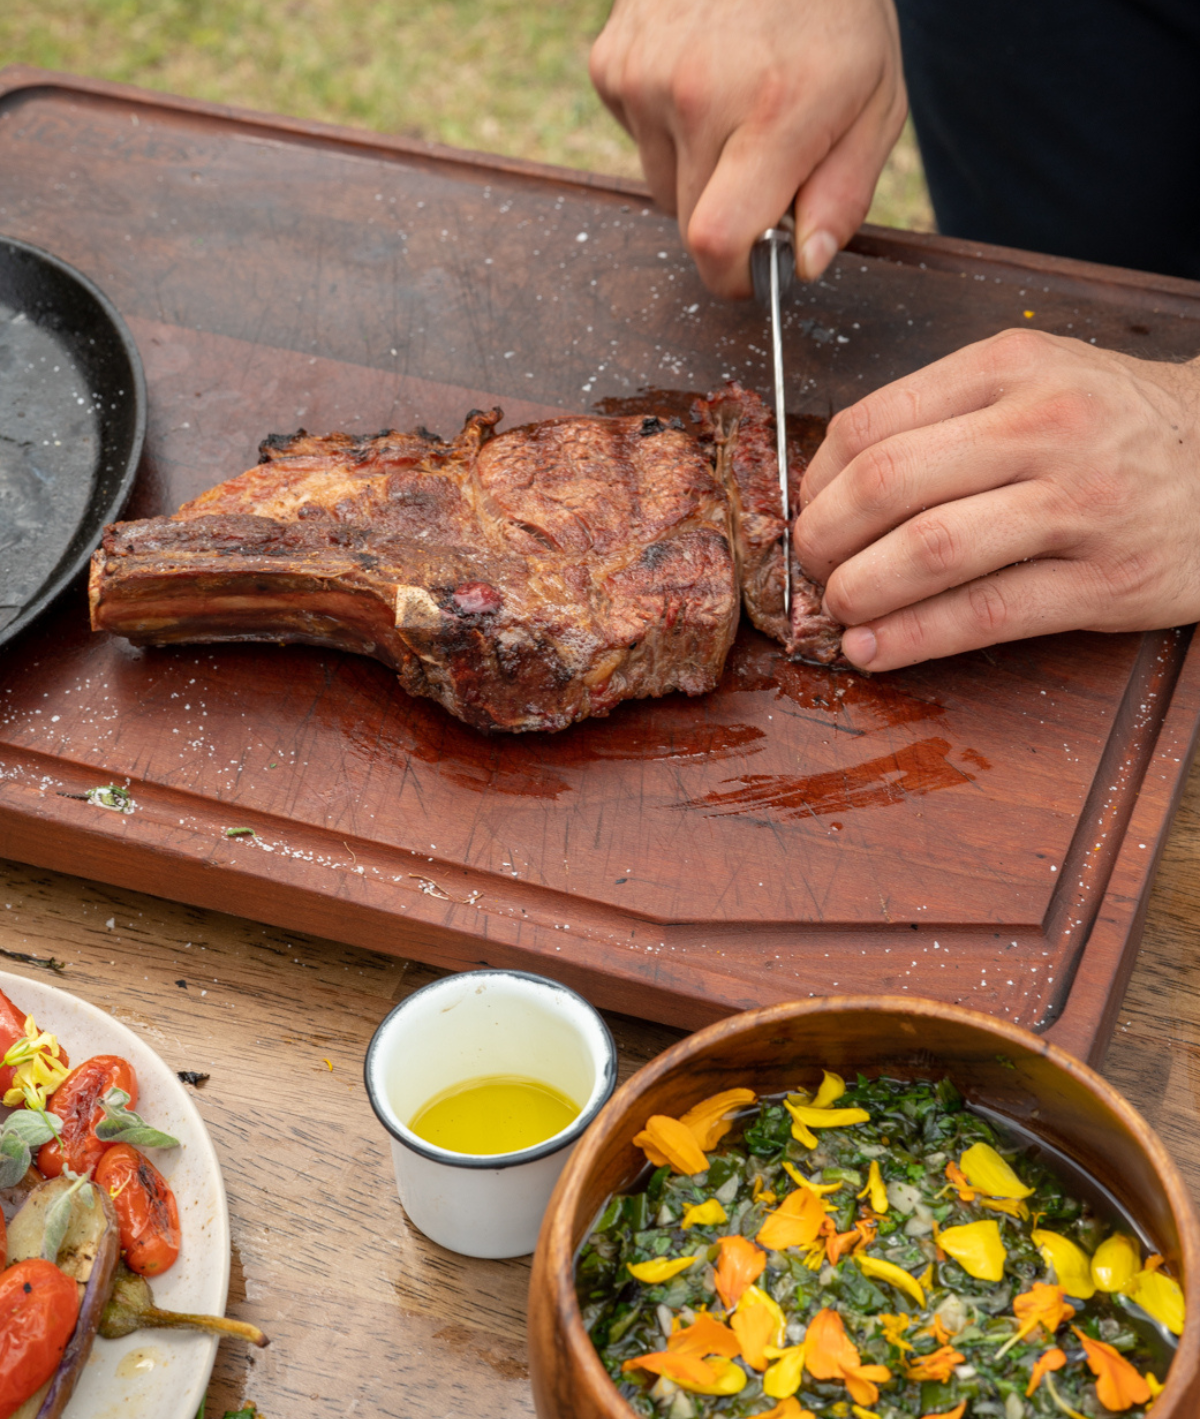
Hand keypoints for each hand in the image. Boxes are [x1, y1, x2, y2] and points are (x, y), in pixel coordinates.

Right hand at [589, 0, 905, 296]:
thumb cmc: (833, 12)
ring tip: (734, 108)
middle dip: (727, 218)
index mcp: (773, 112)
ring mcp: (644, 76)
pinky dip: (667, 129)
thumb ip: (844, 193)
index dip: (731, 276)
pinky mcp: (611, 64)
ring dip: (696, 172)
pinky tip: (700, 79)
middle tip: (764, 163)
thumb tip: (805, 267)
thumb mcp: (876, 101)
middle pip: (688, 223)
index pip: (717, 242)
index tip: (750, 275)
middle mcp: (698, 95)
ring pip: (661, 185)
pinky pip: (638, 140)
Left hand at [794, 329, 1199, 670]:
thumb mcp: (1034, 379)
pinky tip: (874, 652)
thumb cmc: (1115, 424)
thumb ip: (943, 415)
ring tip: (837, 610)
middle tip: (810, 566)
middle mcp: (1043, 427)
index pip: (873, 423)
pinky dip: (914, 640)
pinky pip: (986, 614)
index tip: (809, 510)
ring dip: (860, 591)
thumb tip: (834, 481)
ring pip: (932, 550)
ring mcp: (1078, 506)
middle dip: (824, 537)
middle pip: (888, 485)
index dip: (818, 480)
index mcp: (1010, 367)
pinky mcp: (1104, 582)